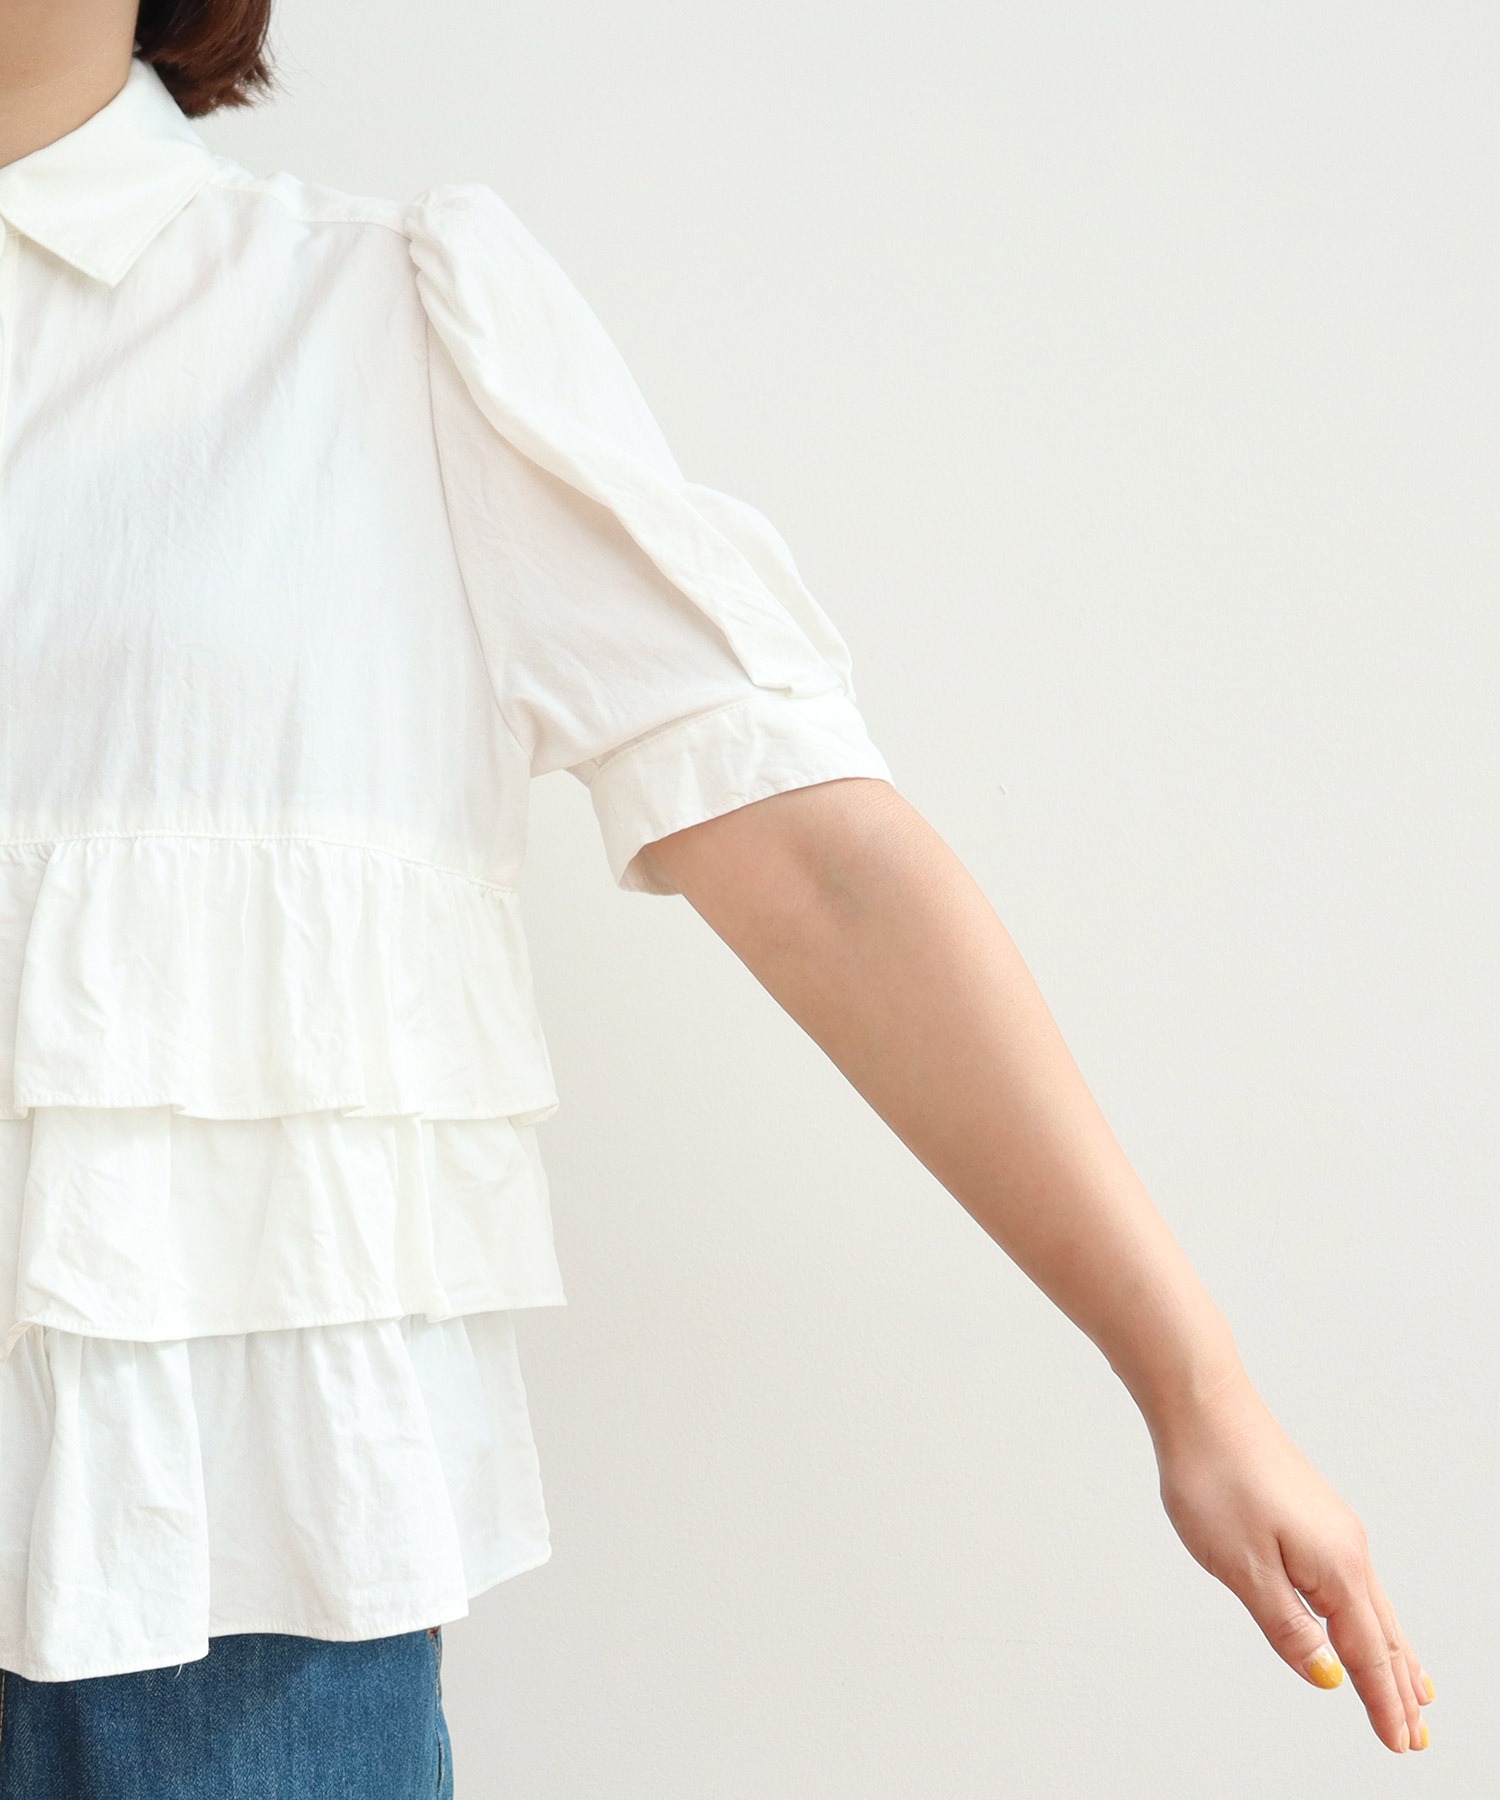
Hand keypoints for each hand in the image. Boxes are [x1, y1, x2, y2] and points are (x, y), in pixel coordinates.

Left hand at [1150, 1365, 1432, 1752]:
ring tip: (1414, 1690)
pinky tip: (1362, 1618)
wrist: (1201, 1402)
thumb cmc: (1215, 1476)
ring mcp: (1333, 1526)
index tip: (1401, 1747)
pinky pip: (1354, 1580)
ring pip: (1373, 1605)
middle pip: (1381, 1634)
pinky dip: (1369, 1615)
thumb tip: (1329, 1676)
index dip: (1382, 1704)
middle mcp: (1347, 1547)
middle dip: (1398, 1688)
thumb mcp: (1243, 1567)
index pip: (1365, 1654)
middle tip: (1416, 1737)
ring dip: (1392, 1653)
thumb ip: (1288, 1627)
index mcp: (1335, 1567)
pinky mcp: (1314, 1512)